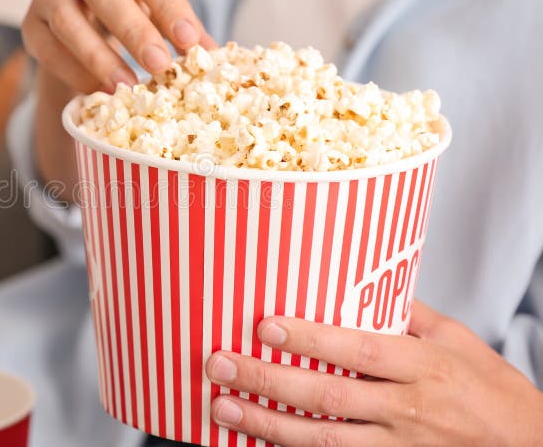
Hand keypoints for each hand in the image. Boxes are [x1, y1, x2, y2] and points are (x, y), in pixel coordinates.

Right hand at [21, 0, 213, 196]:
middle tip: (160, 67)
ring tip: (128, 87)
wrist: (83, 18)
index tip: (190, 42)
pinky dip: (74, 71)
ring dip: (100, 57)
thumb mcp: (158, 10)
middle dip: (135, 32)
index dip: (169, 5)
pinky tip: (99, 90)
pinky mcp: (31, 23)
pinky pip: (48, 48)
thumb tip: (213, 57)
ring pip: (70, 21)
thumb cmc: (130, 8)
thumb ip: (182, 29)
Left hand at [206, 300, 542, 445]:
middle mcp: (408, 409)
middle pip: (327, 396)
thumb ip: (407, 312)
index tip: (265, 326)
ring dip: (267, 424)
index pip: (358, 350)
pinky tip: (259, 440)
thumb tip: (361, 282)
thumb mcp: (457, 340)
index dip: (310, 339)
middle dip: (267, 381)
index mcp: (423, 367)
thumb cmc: (492, 391)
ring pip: (323, 438)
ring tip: (224, 407)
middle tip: (221, 364)